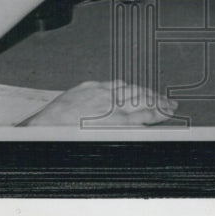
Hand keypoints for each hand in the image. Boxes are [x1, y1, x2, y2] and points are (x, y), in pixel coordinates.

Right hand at [26, 79, 177, 125]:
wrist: (45, 127)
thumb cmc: (54, 117)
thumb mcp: (74, 96)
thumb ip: (90, 94)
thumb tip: (97, 96)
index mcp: (98, 89)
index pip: (126, 88)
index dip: (140, 91)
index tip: (149, 94)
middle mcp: (108, 96)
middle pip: (138, 94)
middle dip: (154, 97)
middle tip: (168, 102)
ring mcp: (113, 109)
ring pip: (142, 104)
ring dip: (158, 105)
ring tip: (169, 109)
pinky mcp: (115, 123)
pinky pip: (138, 119)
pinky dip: (150, 117)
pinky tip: (160, 118)